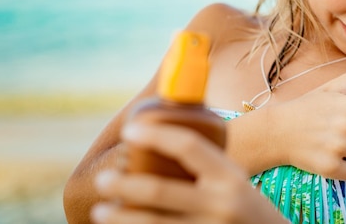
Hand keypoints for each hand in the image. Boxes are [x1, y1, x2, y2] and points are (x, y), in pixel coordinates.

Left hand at [91, 123, 287, 223]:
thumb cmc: (244, 207)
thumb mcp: (234, 181)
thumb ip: (206, 164)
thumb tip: (164, 132)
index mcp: (229, 177)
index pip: (188, 146)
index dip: (156, 135)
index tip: (129, 131)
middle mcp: (220, 204)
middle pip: (160, 192)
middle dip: (124, 185)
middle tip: (103, 179)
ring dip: (120, 216)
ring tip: (101, 210)